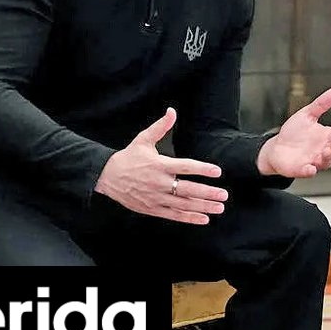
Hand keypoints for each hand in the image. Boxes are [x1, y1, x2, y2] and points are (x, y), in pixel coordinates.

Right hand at [94, 108, 227, 224]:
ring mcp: (156, 197)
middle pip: (187, 189)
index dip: (201, 169)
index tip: (217, 171)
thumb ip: (160, 126)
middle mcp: (159, 182)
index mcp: (159, 165)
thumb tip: (172, 111)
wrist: (106, 177)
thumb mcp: (143, 139)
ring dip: (203, 207)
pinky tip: (204, 219)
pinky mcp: (152, 209)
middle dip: (207, 193)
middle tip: (224, 194)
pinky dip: (189, 218)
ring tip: (220, 208)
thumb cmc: (128, 157)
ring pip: (183, 204)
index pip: (184, 167)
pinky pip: (174, 215)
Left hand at [256, 87, 330, 177]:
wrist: (276, 147)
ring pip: (327, 162)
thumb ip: (321, 104)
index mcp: (326, 136)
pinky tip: (310, 168)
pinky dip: (310, 171)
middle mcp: (323, 149)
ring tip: (325, 151)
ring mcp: (314, 160)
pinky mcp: (302, 169)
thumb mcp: (307, 114)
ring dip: (328, 158)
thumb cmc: (293, 132)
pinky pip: (309, 172)